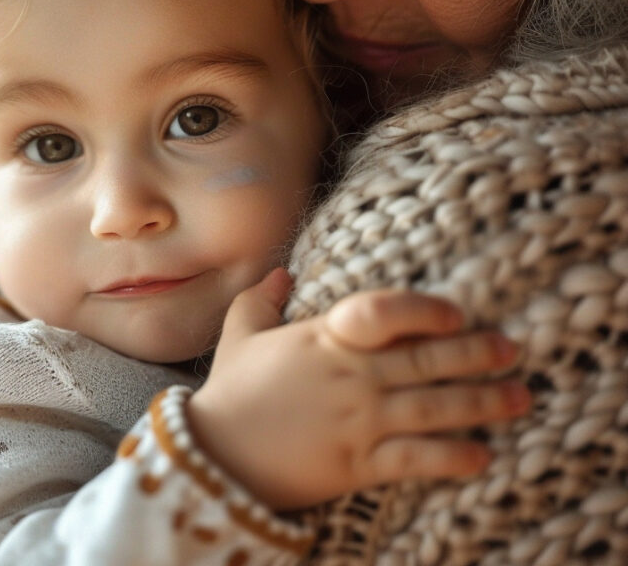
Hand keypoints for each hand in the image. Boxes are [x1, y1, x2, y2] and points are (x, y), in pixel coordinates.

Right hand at [186, 269, 529, 509]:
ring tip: (519, 398)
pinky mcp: (359, 463)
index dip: (425, 311)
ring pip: (434, 407)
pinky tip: (482, 455)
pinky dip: (453, 457)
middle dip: (476, 354)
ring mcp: (358, 420)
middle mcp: (350, 376)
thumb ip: (260, 300)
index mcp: (324, 339)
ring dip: (482, 403)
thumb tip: (280, 273)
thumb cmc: (229, 392)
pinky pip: (416, 458)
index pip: (385, 313)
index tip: (456, 314)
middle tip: (511, 350)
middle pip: (426, 360)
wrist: (217, 454)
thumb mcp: (239, 335)